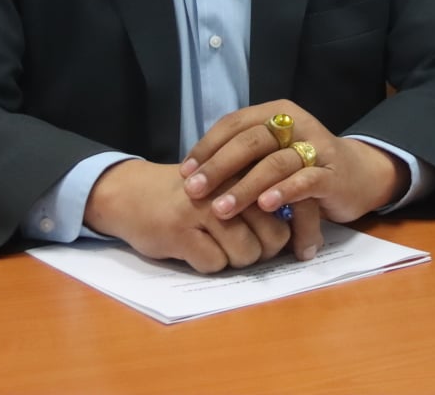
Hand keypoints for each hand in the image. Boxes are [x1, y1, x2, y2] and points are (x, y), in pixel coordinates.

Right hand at [82, 159, 289, 272]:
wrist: (133, 193)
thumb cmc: (191, 195)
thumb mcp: (229, 186)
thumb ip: (262, 199)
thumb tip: (301, 233)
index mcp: (246, 169)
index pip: (291, 204)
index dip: (298, 232)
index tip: (297, 247)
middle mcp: (228, 185)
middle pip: (273, 236)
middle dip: (265, 252)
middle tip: (247, 248)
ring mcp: (203, 207)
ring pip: (246, 253)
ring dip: (237, 261)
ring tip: (220, 248)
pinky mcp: (180, 230)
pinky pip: (214, 263)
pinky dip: (209, 265)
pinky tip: (196, 249)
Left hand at [181, 101, 408, 234]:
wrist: (357, 174)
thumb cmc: (303, 166)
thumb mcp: (272, 152)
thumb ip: (242, 155)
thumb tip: (192, 171)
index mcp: (277, 113)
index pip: (234, 122)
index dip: (207, 147)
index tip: (184, 173)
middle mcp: (297, 124)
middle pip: (251, 140)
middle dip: (219, 167)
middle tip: (195, 191)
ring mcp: (317, 148)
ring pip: (275, 163)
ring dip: (244, 187)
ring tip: (222, 209)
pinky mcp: (332, 173)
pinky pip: (305, 180)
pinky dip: (283, 193)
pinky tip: (265, 206)